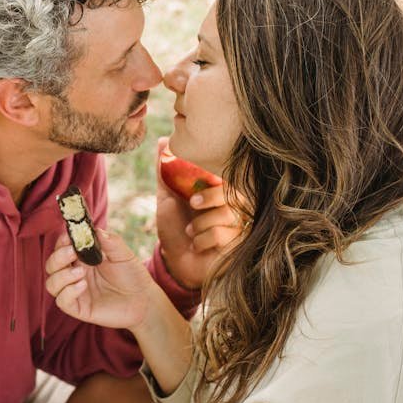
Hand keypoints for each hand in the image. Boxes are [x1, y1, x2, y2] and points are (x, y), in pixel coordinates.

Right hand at [45, 228, 155, 330]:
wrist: (145, 301)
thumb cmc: (133, 276)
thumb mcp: (124, 255)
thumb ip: (111, 242)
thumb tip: (96, 230)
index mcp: (82, 259)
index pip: (62, 248)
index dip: (62, 241)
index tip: (69, 235)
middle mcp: (75, 274)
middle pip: (52, 265)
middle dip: (58, 257)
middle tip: (72, 252)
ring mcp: (75, 291)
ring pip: (52, 283)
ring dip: (61, 275)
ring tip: (81, 273)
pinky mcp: (79, 308)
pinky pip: (62, 301)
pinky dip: (68, 292)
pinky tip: (83, 285)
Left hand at [155, 137, 243, 287]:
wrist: (175, 262)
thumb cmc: (174, 228)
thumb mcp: (166, 197)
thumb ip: (166, 170)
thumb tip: (163, 141)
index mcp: (218, 192)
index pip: (227, 176)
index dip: (212, 179)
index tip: (193, 186)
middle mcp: (233, 207)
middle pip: (235, 192)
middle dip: (211, 196)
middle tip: (192, 203)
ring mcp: (239, 226)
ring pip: (230, 214)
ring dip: (202, 224)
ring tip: (190, 232)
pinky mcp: (239, 245)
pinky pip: (226, 234)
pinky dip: (204, 239)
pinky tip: (197, 245)